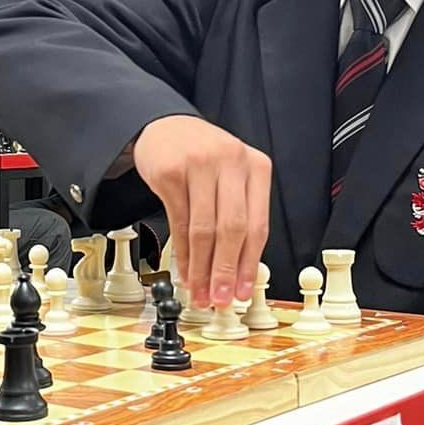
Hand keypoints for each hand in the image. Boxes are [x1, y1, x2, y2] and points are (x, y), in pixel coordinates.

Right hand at [131, 114, 270, 307]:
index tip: (241, 290)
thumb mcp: (232, 177)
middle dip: (225, 270)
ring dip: (201, 267)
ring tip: (200, 291)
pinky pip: (178, 222)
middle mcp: (231, 162)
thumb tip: (238, 271)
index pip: (258, 224)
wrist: (165, 127)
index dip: (249, 264)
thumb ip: (240, 216)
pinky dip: (182, 253)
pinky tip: (185, 270)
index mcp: (256, 166)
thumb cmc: (203, 157)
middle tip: (220, 297)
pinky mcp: (171, 172)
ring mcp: (200, 165)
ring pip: (203, 229)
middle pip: (232, 228)